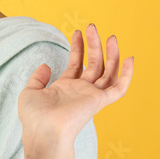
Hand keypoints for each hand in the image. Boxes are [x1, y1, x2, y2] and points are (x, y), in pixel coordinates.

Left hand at [18, 23, 133, 153]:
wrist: (43, 131)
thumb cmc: (34, 117)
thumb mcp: (30, 92)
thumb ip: (37, 78)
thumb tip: (46, 65)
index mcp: (65, 88)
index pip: (76, 64)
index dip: (78, 47)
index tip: (77, 32)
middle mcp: (80, 91)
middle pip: (93, 64)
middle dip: (94, 45)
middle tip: (93, 27)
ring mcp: (91, 96)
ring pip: (107, 71)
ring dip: (111, 54)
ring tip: (111, 37)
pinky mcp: (100, 101)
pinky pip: (118, 88)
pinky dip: (126, 75)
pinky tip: (130, 59)